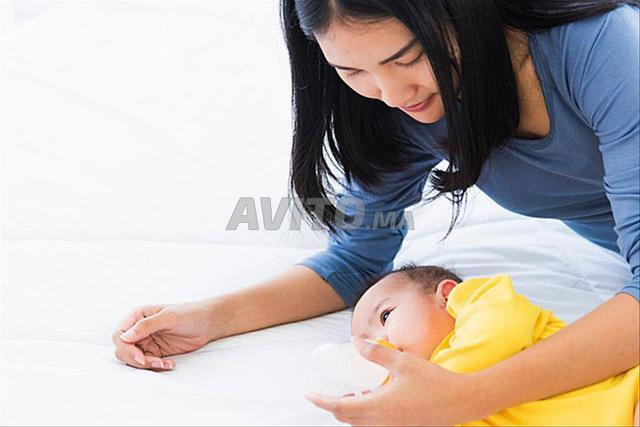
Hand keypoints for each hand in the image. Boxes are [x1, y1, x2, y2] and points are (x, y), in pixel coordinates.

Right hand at [112, 299, 219, 370]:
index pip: (120, 335)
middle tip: (155, 362)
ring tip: (165, 363)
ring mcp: (146, 341)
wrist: (207, 323)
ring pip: (134, 359)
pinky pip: (148, 364)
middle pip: (123, 350)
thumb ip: (146, 325)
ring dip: (148, 365)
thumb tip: (124, 337)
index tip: (141, 358)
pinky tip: (170, 364)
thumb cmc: (189, 314)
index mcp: (137, 316)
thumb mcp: (169, 317)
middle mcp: (138, 329)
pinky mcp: (155, 352)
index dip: (126, 349)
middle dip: (137, 360)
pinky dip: (157, 367)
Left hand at [305, 337, 479, 425]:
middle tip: (327, 391)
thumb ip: (376, 353)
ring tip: (350, 392)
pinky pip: (375, 424)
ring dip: (350, 410)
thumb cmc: (434, 382)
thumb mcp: (403, 362)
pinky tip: (372, 397)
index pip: (340, 408)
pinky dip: (366, 414)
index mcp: (379, 407)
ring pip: (361, 424)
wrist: (463, 402)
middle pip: (347, 419)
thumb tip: (355, 341)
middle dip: (334, 406)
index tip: (309, 394)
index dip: (321, 401)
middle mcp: (383, 422)